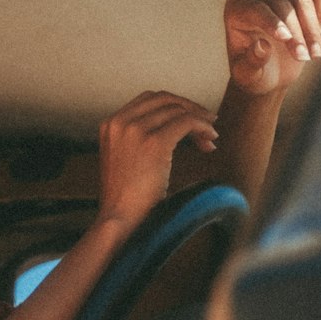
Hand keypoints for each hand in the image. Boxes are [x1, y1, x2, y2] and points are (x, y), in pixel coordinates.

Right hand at [98, 91, 217, 229]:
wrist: (119, 219)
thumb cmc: (125, 198)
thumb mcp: (123, 159)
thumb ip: (136, 138)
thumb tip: (170, 127)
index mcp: (110, 124)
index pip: (149, 100)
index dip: (175, 105)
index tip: (190, 117)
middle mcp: (120, 122)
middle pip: (164, 99)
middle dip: (189, 108)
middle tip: (207, 121)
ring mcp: (135, 130)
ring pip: (178, 110)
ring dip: (199, 120)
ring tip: (210, 137)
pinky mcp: (154, 142)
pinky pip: (186, 123)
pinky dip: (202, 128)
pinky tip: (210, 140)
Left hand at [224, 0, 320, 96]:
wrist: (269, 76)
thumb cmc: (253, 74)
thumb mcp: (247, 75)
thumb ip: (251, 62)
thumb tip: (261, 46)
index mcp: (236, 12)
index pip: (256, 8)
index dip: (272, 22)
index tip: (286, 39)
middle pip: (282, 4)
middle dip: (295, 32)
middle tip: (302, 57)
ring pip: (302, 2)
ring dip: (311, 30)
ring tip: (314, 55)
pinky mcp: (301, 4)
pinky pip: (317, 0)